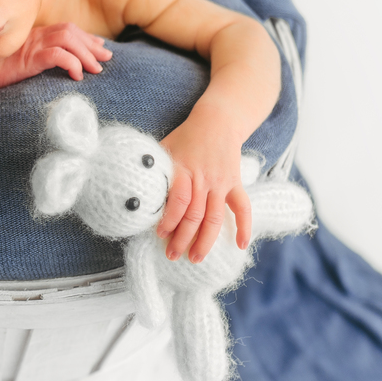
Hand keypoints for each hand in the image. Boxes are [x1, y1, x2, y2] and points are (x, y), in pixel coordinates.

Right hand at [0, 23, 110, 88]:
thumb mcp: (18, 61)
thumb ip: (34, 57)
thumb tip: (55, 65)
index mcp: (33, 34)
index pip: (66, 28)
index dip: (85, 37)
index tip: (100, 46)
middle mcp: (34, 35)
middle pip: (71, 31)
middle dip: (91, 44)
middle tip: (106, 58)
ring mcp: (31, 45)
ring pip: (68, 40)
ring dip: (86, 54)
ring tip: (96, 69)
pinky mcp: (28, 58)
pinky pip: (57, 55)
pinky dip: (71, 63)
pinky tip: (77, 76)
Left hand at [154, 116, 251, 262]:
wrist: (217, 122)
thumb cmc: (185, 138)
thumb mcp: (165, 149)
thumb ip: (156, 171)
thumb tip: (138, 194)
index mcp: (183, 169)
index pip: (177, 201)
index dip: (169, 220)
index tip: (160, 235)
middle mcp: (203, 178)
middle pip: (194, 215)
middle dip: (183, 238)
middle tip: (173, 255)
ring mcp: (221, 182)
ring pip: (215, 217)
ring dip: (205, 240)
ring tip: (195, 258)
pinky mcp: (235, 183)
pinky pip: (242, 207)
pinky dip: (244, 226)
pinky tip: (240, 245)